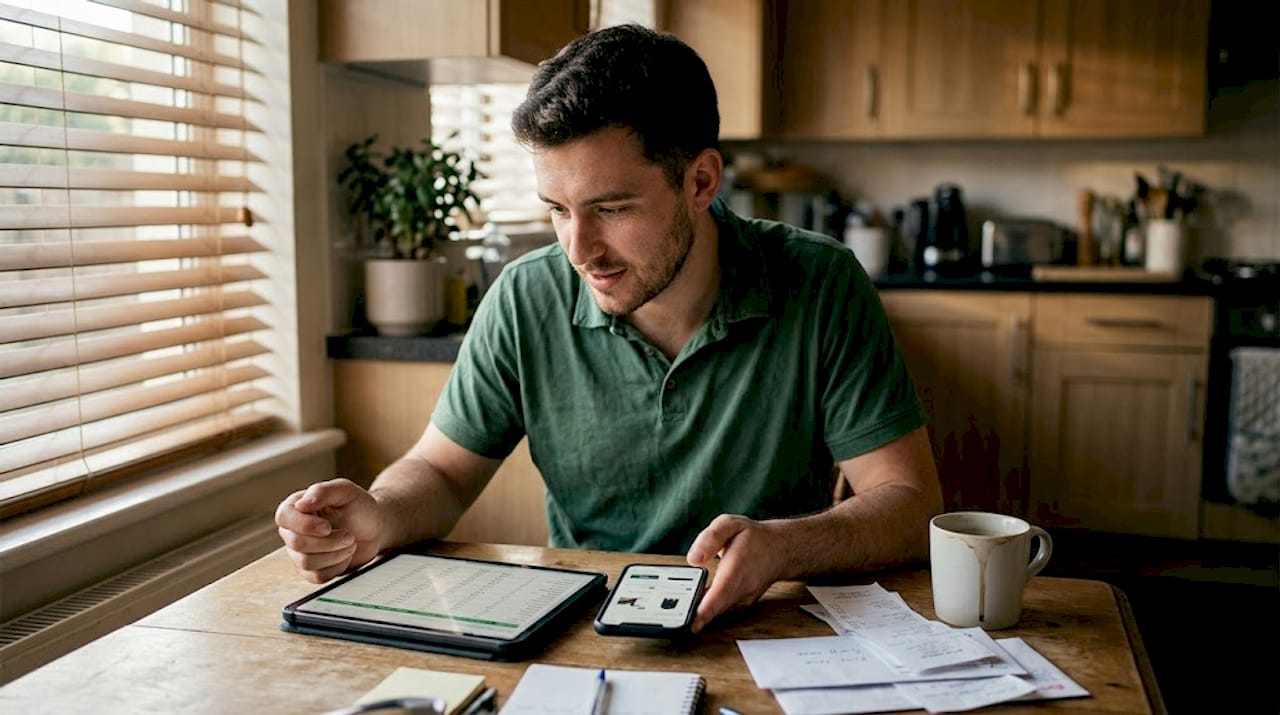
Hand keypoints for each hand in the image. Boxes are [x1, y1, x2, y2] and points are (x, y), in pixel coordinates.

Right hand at [275, 478, 384, 582]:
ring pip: (306, 562)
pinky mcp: (311, 570)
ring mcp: (300, 552)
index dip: (304, 525)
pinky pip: (317, 576)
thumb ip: (323, 491)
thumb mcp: (346, 491)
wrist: (375, 528)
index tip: (328, 527)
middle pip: (297, 543)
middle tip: (349, 536)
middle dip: (328, 542)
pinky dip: (337, 566)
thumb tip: (301, 504)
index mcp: (296, 507)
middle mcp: (293, 530)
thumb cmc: (360, 507)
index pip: (283, 517)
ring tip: (350, 543)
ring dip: (335, 554)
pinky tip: (345, 555)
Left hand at [685, 514, 786, 632]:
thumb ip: (711, 537)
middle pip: (716, 608)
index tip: (692, 622)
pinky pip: (720, 609)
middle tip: (674, 621)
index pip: (721, 592)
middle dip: (694, 616)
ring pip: (717, 611)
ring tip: (677, 616)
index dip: (706, 609)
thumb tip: (694, 558)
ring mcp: (742, 598)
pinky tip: (691, 607)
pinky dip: (706, 610)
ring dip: (698, 614)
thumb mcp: (731, 524)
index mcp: (738, 566)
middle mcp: (742, 587)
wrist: (780, 550)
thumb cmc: (754, 537)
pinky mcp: (740, 603)